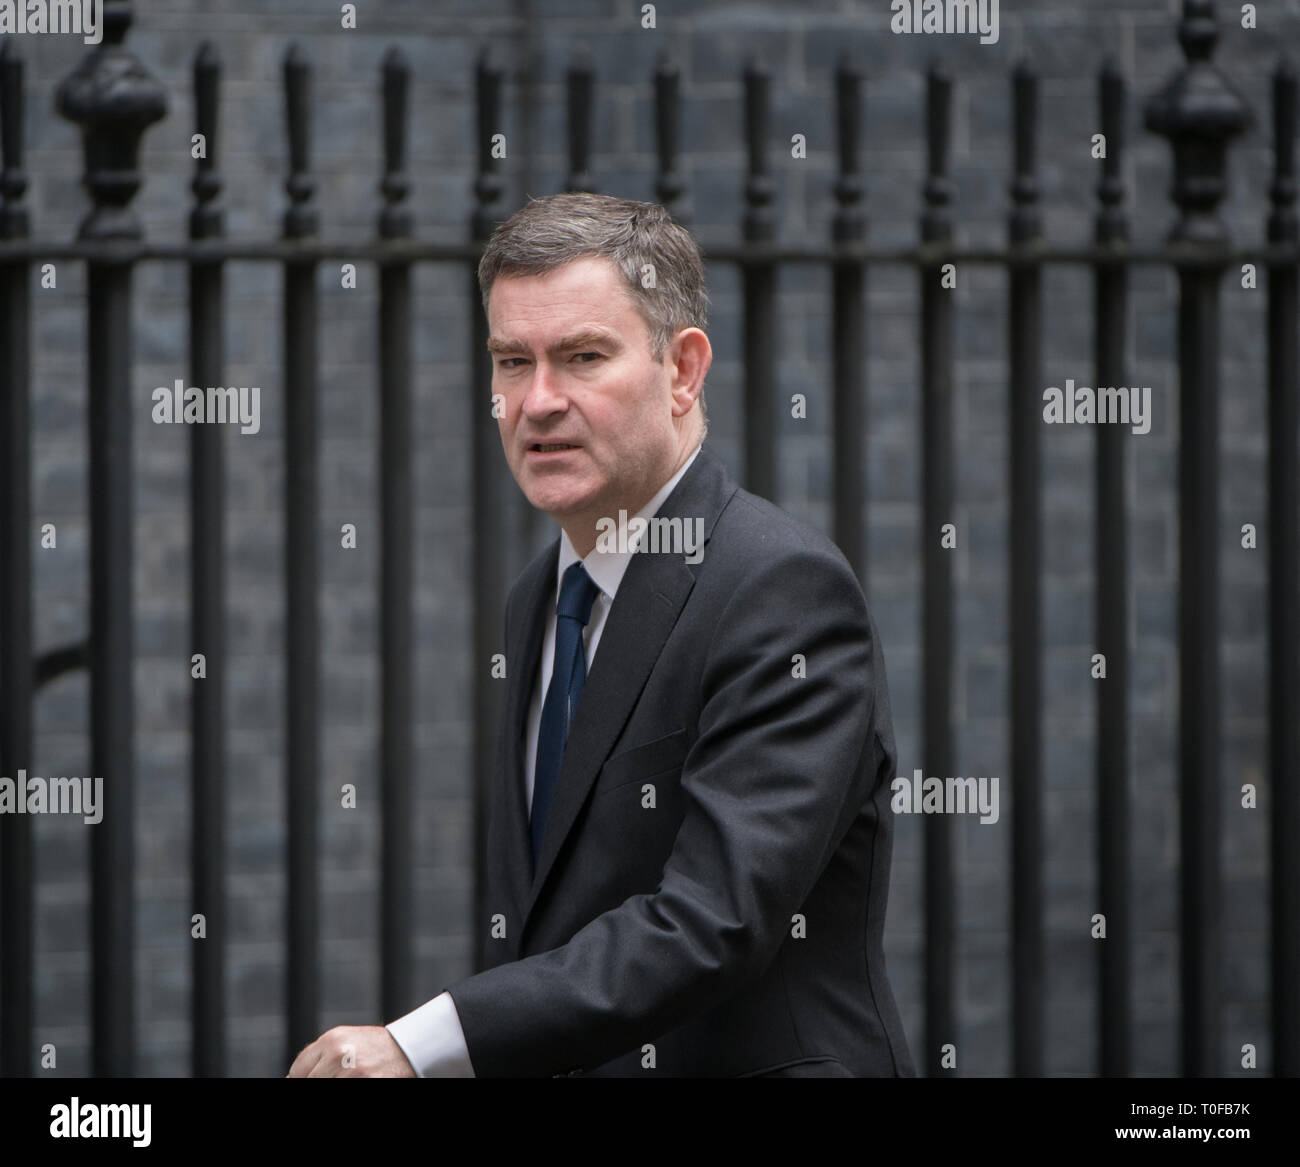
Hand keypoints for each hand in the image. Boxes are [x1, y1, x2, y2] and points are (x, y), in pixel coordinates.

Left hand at [287, 1025, 416, 1077]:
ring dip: (333, 1083)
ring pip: (322, 1084)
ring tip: (352, 1077)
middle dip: (319, 1081)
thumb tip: (292, 1077)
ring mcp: (353, 1072)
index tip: (307, 1080)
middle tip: (337, 1076)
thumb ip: (319, 1056)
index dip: (300, 1080)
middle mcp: (339, 1054)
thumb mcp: (345, 1041)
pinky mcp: (368, 1083)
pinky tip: (359, 1079)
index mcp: (331, 1040)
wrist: (410, 1048)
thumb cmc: (375, 1048)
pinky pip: (343, 1087)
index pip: (297, 1072)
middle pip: (309, 1082)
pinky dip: (345, 1083)